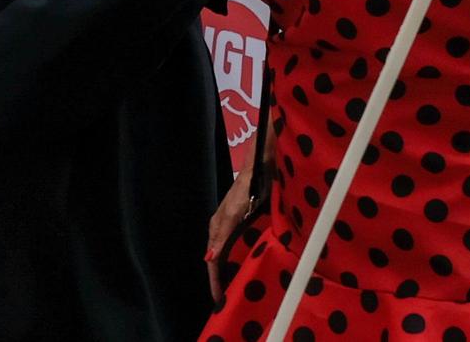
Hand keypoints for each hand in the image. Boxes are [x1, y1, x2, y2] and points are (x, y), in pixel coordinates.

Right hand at [205, 160, 256, 304]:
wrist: (260, 169)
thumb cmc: (245, 190)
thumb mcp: (232, 214)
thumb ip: (222, 236)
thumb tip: (209, 260)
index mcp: (216, 228)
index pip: (212, 262)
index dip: (214, 281)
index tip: (217, 301)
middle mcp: (223, 229)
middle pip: (219, 260)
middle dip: (220, 280)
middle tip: (225, 301)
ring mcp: (234, 226)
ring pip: (230, 254)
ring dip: (231, 271)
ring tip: (236, 289)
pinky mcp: (247, 223)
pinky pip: (241, 247)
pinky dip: (242, 259)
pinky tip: (249, 266)